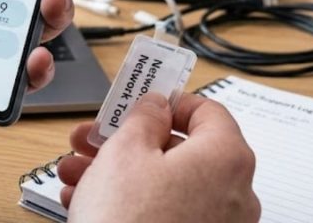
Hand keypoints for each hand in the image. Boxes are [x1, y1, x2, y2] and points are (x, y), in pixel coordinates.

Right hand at [59, 92, 259, 222]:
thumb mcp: (125, 152)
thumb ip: (143, 117)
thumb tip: (155, 106)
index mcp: (226, 157)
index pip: (208, 110)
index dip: (169, 102)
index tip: (140, 101)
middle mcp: (235, 194)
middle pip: (181, 151)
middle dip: (129, 141)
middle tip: (94, 139)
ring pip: (168, 185)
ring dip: (120, 173)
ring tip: (77, 173)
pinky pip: (167, 215)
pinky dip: (133, 204)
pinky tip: (90, 203)